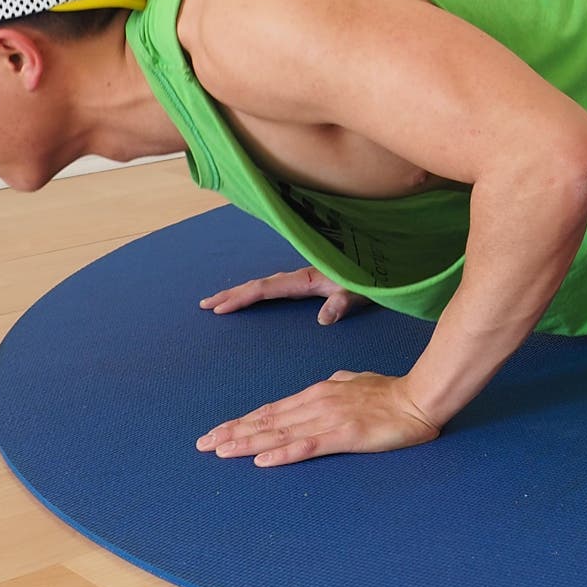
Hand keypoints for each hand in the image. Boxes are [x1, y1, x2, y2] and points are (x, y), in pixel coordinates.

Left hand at [196, 371, 442, 466]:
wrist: (419, 397)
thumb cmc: (391, 391)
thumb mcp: (356, 381)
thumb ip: (338, 385)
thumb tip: (328, 384)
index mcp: (319, 392)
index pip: (273, 409)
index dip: (243, 421)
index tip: (219, 430)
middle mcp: (316, 403)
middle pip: (267, 420)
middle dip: (233, 432)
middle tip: (203, 444)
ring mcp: (329, 420)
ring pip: (280, 433)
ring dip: (247, 442)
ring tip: (220, 451)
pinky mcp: (344, 435)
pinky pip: (308, 446)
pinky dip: (282, 453)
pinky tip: (262, 460)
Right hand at [198, 265, 360, 325]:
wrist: (381, 267)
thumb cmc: (369, 281)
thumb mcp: (357, 293)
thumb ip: (341, 303)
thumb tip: (323, 319)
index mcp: (305, 280)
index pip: (265, 289)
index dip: (241, 298)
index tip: (219, 308)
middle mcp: (299, 277)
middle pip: (257, 285)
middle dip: (231, 294)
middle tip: (204, 305)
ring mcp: (302, 279)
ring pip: (263, 285)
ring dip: (240, 292)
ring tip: (218, 302)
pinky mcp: (307, 283)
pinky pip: (273, 287)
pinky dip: (256, 292)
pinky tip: (251, 298)